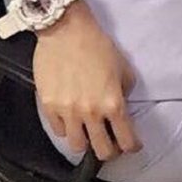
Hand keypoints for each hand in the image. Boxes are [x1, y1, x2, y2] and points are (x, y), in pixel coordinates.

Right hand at [33, 0, 141, 161]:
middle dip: (110, 151)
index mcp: (113, 102)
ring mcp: (68, 112)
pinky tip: (71, 119)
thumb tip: (121, 106)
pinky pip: (59, 131)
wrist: (66, 30)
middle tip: (111, 144)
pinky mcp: (49, 107)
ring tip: (89, 132)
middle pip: (102, 151)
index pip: (126, 139)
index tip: (132, 146)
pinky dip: (67, 129)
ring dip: (86, 141)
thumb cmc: (97, 45)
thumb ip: (124, 91)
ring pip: (78, 146)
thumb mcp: (123, 66)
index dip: (132, 146)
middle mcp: (91, 112)